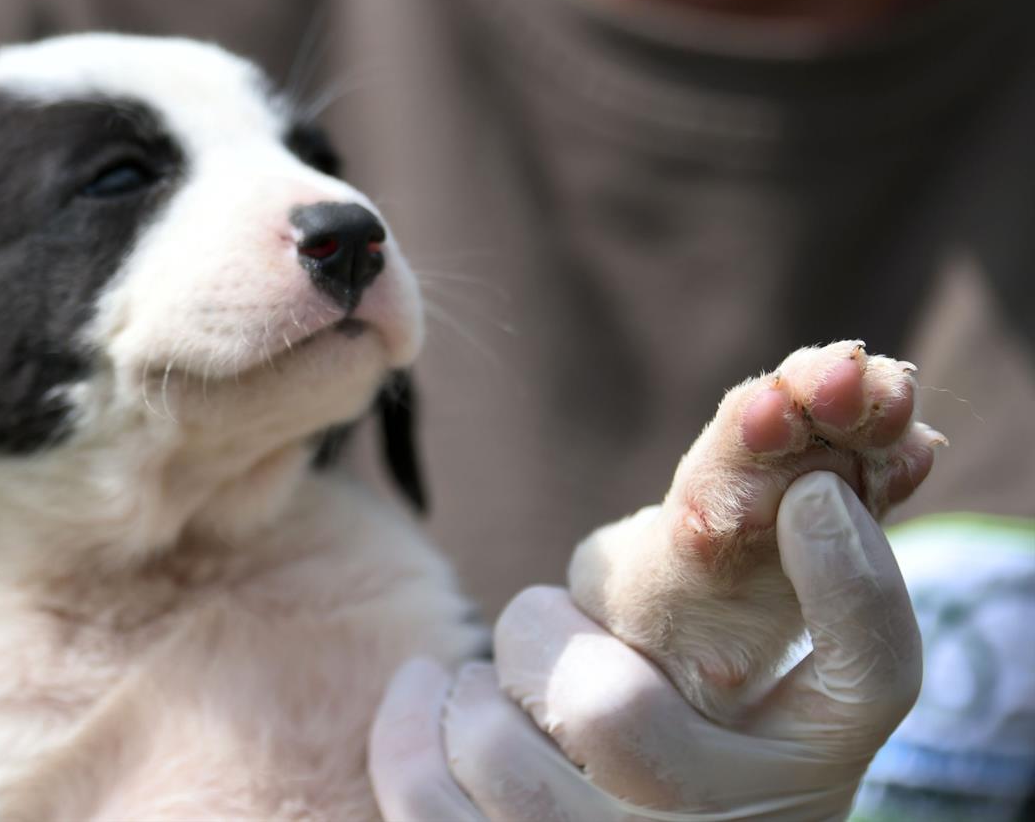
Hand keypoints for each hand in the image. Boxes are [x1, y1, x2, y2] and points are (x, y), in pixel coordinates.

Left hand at [368, 473, 921, 820]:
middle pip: (608, 709)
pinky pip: (427, 802)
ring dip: (477, 686)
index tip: (811, 496)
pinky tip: (424, 691)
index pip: (871, 673)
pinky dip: (408, 728)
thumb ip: (768, 614)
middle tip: (538, 618)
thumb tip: (791, 489)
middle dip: (539, 628)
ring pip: (501, 752)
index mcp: (806, 771)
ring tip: (496, 680)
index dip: (854, 576)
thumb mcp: (769, 708)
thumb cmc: (707, 761)